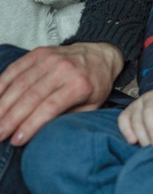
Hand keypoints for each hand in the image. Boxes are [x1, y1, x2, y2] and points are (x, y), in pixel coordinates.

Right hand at [0, 42, 123, 145]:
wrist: (100, 54)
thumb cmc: (96, 85)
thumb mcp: (92, 106)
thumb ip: (69, 118)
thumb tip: (44, 135)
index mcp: (79, 84)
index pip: (49, 107)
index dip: (30, 125)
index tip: (16, 141)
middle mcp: (63, 69)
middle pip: (30, 96)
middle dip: (11, 119)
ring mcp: (49, 58)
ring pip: (19, 83)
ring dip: (2, 105)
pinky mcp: (38, 52)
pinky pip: (14, 69)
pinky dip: (1, 84)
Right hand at [119, 87, 152, 145]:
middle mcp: (151, 97)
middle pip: (149, 111)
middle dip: (152, 129)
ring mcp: (138, 103)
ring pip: (136, 117)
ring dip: (141, 134)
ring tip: (147, 147)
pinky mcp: (128, 110)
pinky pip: (122, 119)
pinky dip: (126, 131)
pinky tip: (133, 141)